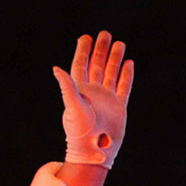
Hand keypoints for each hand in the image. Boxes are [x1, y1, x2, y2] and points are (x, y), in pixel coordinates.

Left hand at [52, 31, 133, 168]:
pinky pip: (123, 87)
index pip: (80, 66)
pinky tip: (129, 63)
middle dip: (100, 50)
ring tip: (119, 43)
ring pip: (111, 74)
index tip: (86, 37)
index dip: (83, 52)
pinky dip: (126, 75)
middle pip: (97, 66)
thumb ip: (66, 86)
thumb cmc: (79, 131)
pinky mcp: (119, 107)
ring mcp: (106, 99)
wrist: (93, 151)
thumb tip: (56, 68)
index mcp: (79, 91)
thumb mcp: (72, 106)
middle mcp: (93, 93)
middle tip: (105, 34)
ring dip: (114, 59)